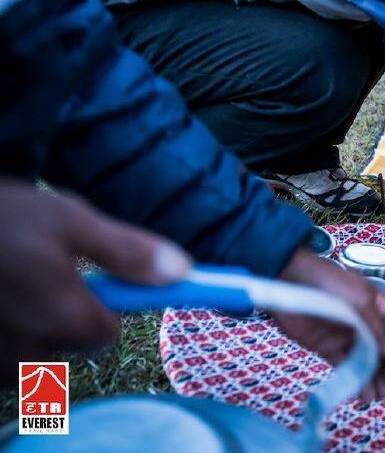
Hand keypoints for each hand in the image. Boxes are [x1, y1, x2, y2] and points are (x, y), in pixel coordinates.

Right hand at [0, 178, 191, 373]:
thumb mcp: (70, 219)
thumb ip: (128, 252)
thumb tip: (181, 271)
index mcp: (65, 316)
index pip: (105, 334)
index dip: (102, 305)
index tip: (89, 280)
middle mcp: (28, 349)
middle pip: (66, 344)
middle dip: (60, 312)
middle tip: (38, 268)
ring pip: (29, 351)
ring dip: (26, 322)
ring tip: (9, 276)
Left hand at [275, 248, 384, 400]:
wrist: (291, 280)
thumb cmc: (329, 282)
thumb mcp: (360, 301)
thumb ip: (377, 329)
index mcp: (378, 307)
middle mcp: (365, 323)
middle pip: (383, 351)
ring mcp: (347, 336)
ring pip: (365, 362)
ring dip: (372, 380)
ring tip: (374, 398)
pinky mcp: (328, 347)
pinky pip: (345, 365)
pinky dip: (353, 380)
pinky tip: (359, 394)